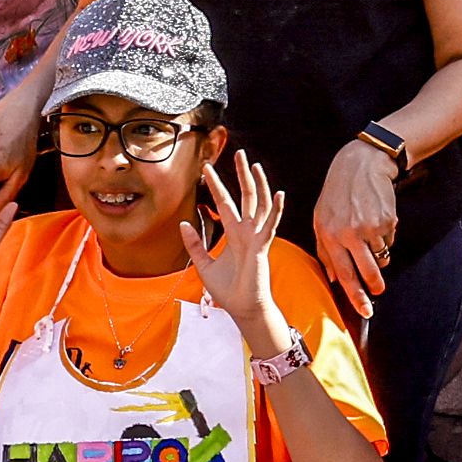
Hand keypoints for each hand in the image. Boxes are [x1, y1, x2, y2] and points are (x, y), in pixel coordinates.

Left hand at [187, 153, 293, 334]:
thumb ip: (195, 244)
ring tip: (254, 165)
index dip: (217, 185)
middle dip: (241, 175)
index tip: (206, 168)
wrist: (242, 308)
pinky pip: (270, 225)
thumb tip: (183, 223)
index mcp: (235, 233)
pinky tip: (278, 193)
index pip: (225, 202)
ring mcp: (257, 237)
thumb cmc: (228, 290)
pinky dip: (276, 209)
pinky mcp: (262, 247)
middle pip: (246, 196)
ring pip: (260, 204)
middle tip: (238, 153)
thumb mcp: (204, 264)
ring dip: (258, 184)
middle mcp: (247, 231)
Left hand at [309, 134, 400, 307]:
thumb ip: (324, 250)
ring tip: (371, 237)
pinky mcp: (387, 220)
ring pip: (381, 257)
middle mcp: (350, 234)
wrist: (360, 164)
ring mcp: (370, 227)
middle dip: (375, 285)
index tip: (365, 311)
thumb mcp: (320, 219)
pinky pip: (390, 240)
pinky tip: (377, 220)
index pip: (344, 274)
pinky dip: (386, 236)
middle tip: (378, 291)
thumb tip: (333, 279)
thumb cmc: (337, 193)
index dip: (356, 296)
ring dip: (379, 255)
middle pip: (367, 272)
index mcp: (330, 235)